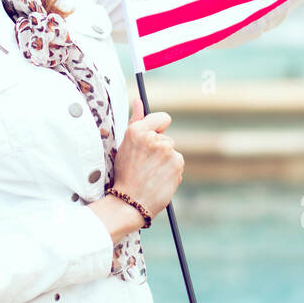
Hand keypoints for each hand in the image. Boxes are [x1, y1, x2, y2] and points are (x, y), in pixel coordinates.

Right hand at [110, 95, 183, 221]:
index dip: (159, 128)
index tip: (153, 140)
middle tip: (146, 165)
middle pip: (167, 137)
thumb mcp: (126, 145)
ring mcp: (167, 150)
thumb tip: (139, 101)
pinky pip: (177, 163)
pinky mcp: (177, 162)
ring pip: (172, 151)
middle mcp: (153, 137)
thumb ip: (136, 120)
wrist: (130, 201)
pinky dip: (171, 171)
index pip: (162, 118)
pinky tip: (159, 179)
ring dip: (165, 160)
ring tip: (151, 173)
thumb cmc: (125, 173)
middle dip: (159, 149)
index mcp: (137, 130)